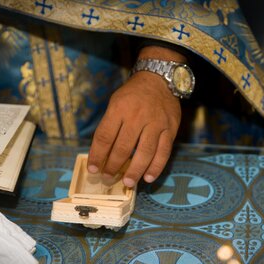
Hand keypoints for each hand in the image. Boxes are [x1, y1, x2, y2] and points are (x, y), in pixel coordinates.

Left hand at [87, 70, 180, 186]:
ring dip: (135, 170)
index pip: (105, 136)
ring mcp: (156, 123)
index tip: (93, 169)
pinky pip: (164, 152)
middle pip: (123, 147)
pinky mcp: (170, 129)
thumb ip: (110, 126)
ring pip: (144, 152)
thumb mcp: (115, 103)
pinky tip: (148, 177)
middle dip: (114, 166)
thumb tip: (102, 154)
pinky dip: (156, 167)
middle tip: (108, 178)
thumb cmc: (133, 94)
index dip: (97, 155)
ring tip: (128, 182)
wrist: (159, 79)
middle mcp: (137, 116)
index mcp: (119, 109)